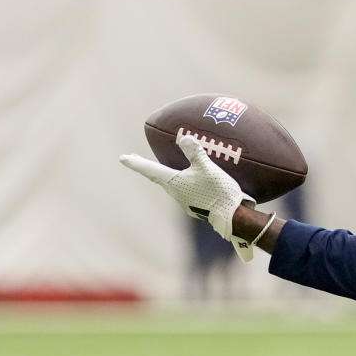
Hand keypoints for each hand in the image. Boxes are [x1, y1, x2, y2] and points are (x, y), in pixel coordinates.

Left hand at [120, 135, 255, 256]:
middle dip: (148, 168)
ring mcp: (186, 202)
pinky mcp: (198, 207)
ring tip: (168, 170)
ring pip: (173, 186)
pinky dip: (185, 183)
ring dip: (167, 177)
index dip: (136, 163)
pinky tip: (194, 182)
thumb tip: (184, 138)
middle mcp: (176, 194)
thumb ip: (195, 152)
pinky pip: (187, 191)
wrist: (233, 217)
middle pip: (159, 178)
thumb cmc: (217, 191)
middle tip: (135, 160)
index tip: (122, 158)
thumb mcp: (207, 168)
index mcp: (174, 183)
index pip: (151, 170)